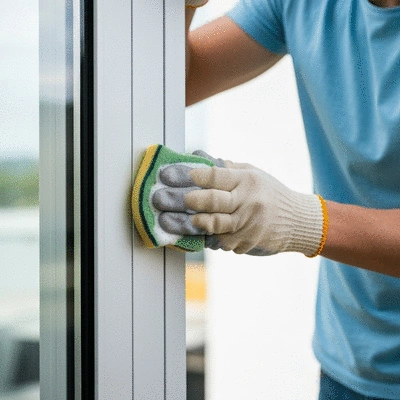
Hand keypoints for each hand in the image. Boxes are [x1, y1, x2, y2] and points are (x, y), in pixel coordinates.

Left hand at [153, 153, 324, 255]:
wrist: (298, 221)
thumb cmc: (270, 193)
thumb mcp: (252, 174)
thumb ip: (225, 168)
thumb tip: (196, 157)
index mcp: (247, 180)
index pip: (215, 176)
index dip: (189, 175)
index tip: (168, 175)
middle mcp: (248, 202)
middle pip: (211, 201)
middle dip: (184, 200)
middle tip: (160, 199)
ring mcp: (248, 225)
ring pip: (213, 225)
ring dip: (187, 224)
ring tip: (167, 221)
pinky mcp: (246, 243)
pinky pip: (220, 242)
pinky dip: (205, 238)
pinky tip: (186, 236)